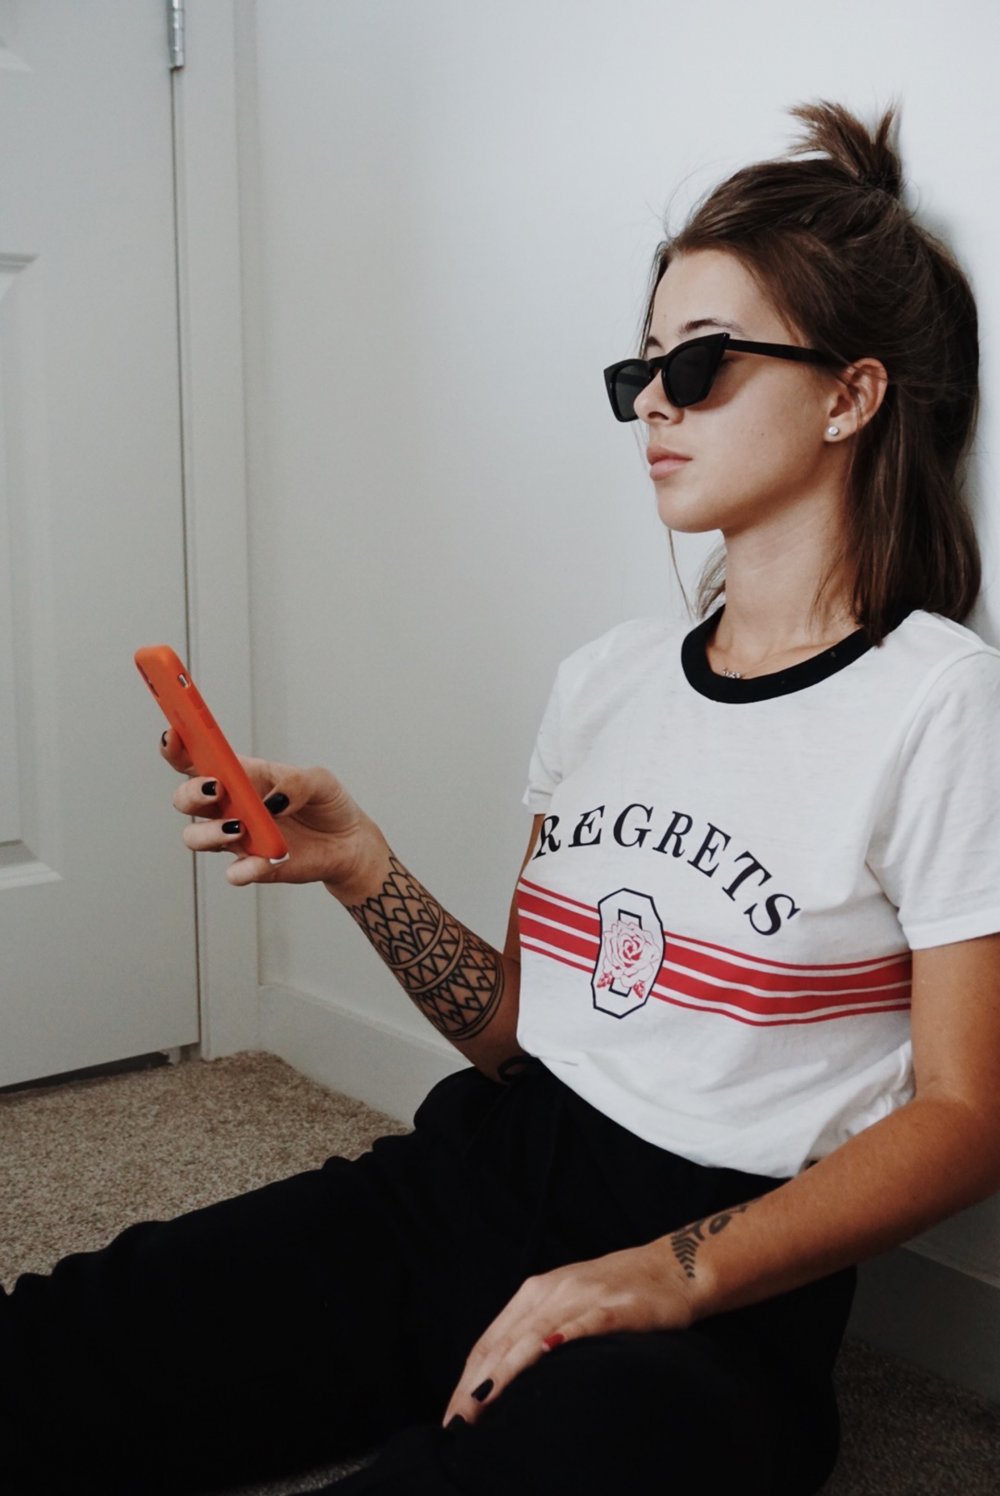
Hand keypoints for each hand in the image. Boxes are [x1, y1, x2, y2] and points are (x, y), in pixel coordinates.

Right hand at [160, 728, 385, 890]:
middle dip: (191, 793)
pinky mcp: (253, 867)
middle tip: (217, 789)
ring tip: (240, 827)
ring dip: (210, 832)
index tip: (173, 735)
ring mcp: (238, 838)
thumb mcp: (320, 780)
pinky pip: (234, 872)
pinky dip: (243, 869)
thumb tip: (273, 801)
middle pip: (186, 799)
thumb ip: (296, 782)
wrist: (348, 843)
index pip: (196, 758)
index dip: (177, 746)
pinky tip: (263, 861)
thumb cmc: (326, 803)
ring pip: (196, 837)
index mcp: (241, 775)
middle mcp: (231, 806)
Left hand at [441, 1240, 697, 1427]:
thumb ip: (534, 1333)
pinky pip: (584, 1324)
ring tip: (483, 1402)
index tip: (452, 1418)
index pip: (489, 1342)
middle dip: (476, 1386)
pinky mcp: (615, 1307)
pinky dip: (562, 1339)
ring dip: (506, 1371)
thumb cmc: (614, 1293)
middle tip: (458, 1425)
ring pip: (534, 1336)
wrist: (672, 1267)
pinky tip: (545, 1354)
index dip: (466, 1380)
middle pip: (504, 1343)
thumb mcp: (565, 1305)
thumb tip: (497, 1382)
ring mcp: (582, 1298)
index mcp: (534, 1292)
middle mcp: (551, 1292)